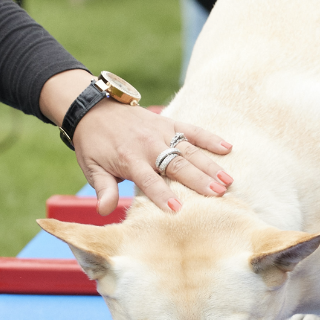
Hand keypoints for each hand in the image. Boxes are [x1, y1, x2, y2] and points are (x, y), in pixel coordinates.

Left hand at [39, 70, 232, 214]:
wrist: (93, 109)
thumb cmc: (94, 144)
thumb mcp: (92, 168)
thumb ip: (103, 189)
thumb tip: (103, 211)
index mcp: (130, 159)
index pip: (149, 181)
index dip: (163, 195)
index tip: (177, 210)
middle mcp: (149, 145)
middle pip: (177, 165)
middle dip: (198, 181)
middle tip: (218, 194)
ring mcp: (161, 132)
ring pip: (189, 150)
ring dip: (210, 165)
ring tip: (227, 181)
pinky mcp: (168, 122)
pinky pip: (192, 130)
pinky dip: (210, 138)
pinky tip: (228, 148)